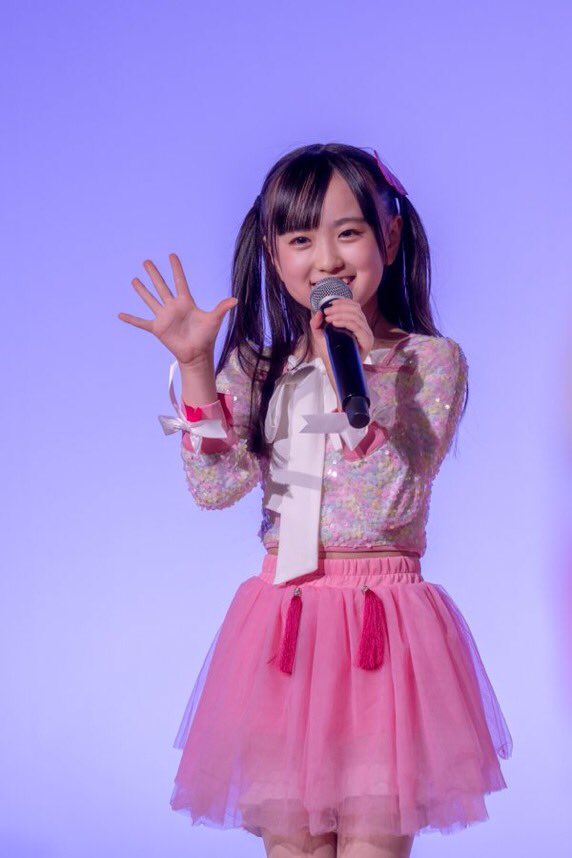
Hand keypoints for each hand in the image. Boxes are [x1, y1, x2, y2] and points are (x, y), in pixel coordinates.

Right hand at [117, 253, 237, 365]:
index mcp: (186, 302)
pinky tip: (120, 315)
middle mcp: (173, 307)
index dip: (176, 268)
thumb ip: (221, 308)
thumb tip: (235, 299)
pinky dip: (131, 319)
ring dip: (142, 290)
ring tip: (134, 280)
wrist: (197, 354)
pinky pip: (142, 323)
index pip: (180, 281)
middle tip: (146, 261)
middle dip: (154, 274)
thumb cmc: (207, 337)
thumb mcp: (214, 320)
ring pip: (151, 300)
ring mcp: (164, 317)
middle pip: (161, 286)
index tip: (171, 255)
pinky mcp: (158, 328)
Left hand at [309, 298, 374, 365]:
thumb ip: (317, 323)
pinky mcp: (367, 341)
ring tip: (328, 318)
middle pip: (356, 309)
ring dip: (340, 314)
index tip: (329, 304)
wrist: (335, 371)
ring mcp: (367, 335)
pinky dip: (345, 322)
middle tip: (326, 312)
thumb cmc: (330, 354)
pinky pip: (358, 327)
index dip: (343, 302)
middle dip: (339, 308)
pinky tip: (335, 323)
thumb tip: (318, 312)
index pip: (355, 307)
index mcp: (357, 325)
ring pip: (356, 316)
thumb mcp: (321, 336)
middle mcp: (364, 328)